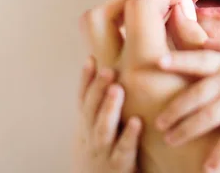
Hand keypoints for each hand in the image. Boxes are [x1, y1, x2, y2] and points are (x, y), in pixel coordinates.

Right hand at [75, 55, 141, 172]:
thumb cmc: (103, 156)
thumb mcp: (97, 132)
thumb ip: (104, 107)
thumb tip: (114, 74)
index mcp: (86, 126)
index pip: (82, 99)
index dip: (85, 80)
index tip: (90, 58)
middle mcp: (90, 137)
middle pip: (90, 110)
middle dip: (97, 89)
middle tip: (108, 70)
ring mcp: (102, 152)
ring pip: (102, 128)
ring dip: (109, 108)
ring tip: (118, 89)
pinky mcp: (117, 167)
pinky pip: (122, 150)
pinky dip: (129, 136)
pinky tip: (137, 122)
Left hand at [155, 47, 219, 168]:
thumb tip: (201, 39)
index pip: (199, 60)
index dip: (179, 60)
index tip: (159, 62)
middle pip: (197, 95)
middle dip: (175, 109)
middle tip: (157, 121)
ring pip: (208, 118)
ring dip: (187, 130)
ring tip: (170, 140)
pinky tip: (207, 167)